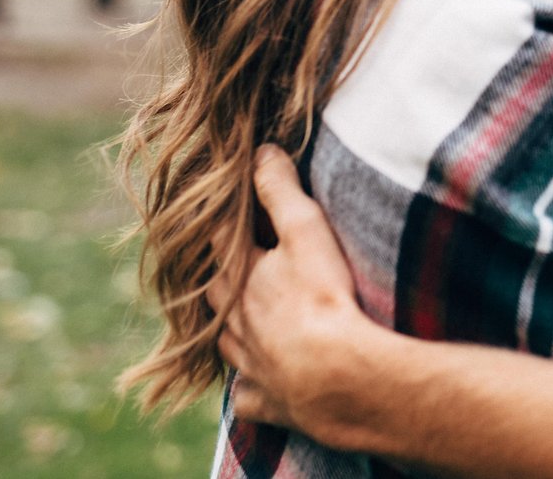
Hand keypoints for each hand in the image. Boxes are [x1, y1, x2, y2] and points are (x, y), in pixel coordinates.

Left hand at [207, 145, 379, 449]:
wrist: (337, 377)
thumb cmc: (323, 299)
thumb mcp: (306, 232)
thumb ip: (280, 190)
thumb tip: (260, 151)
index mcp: (238, 278)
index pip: (219, 240)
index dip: (222, 220)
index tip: (223, 205)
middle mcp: (233, 323)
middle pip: (215, 294)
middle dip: (219, 276)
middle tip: (228, 262)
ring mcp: (246, 365)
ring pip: (225, 344)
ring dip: (229, 331)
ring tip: (237, 321)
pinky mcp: (266, 400)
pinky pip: (248, 394)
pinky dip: (249, 387)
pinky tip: (256, 383)